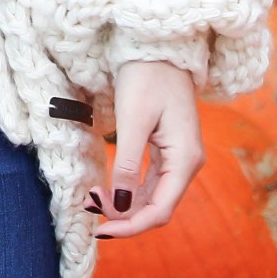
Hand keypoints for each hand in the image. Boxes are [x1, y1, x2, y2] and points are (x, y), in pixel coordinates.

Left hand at [87, 59, 200, 237]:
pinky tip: (109, 193)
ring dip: (126, 207)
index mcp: (185, 159)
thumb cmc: (147, 77)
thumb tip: (122, 207)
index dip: (130, 226)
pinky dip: (130, 192)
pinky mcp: (168, 151)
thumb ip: (128, 165)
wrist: (159, 48)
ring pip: (153, 198)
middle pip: (157, 208)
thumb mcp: (133, 121)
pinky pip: (151, 183)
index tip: (100, 229)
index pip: (160, 210)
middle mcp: (187, 163)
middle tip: (88, 210)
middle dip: (124, 217)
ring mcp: (179, 158)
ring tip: (93, 202)